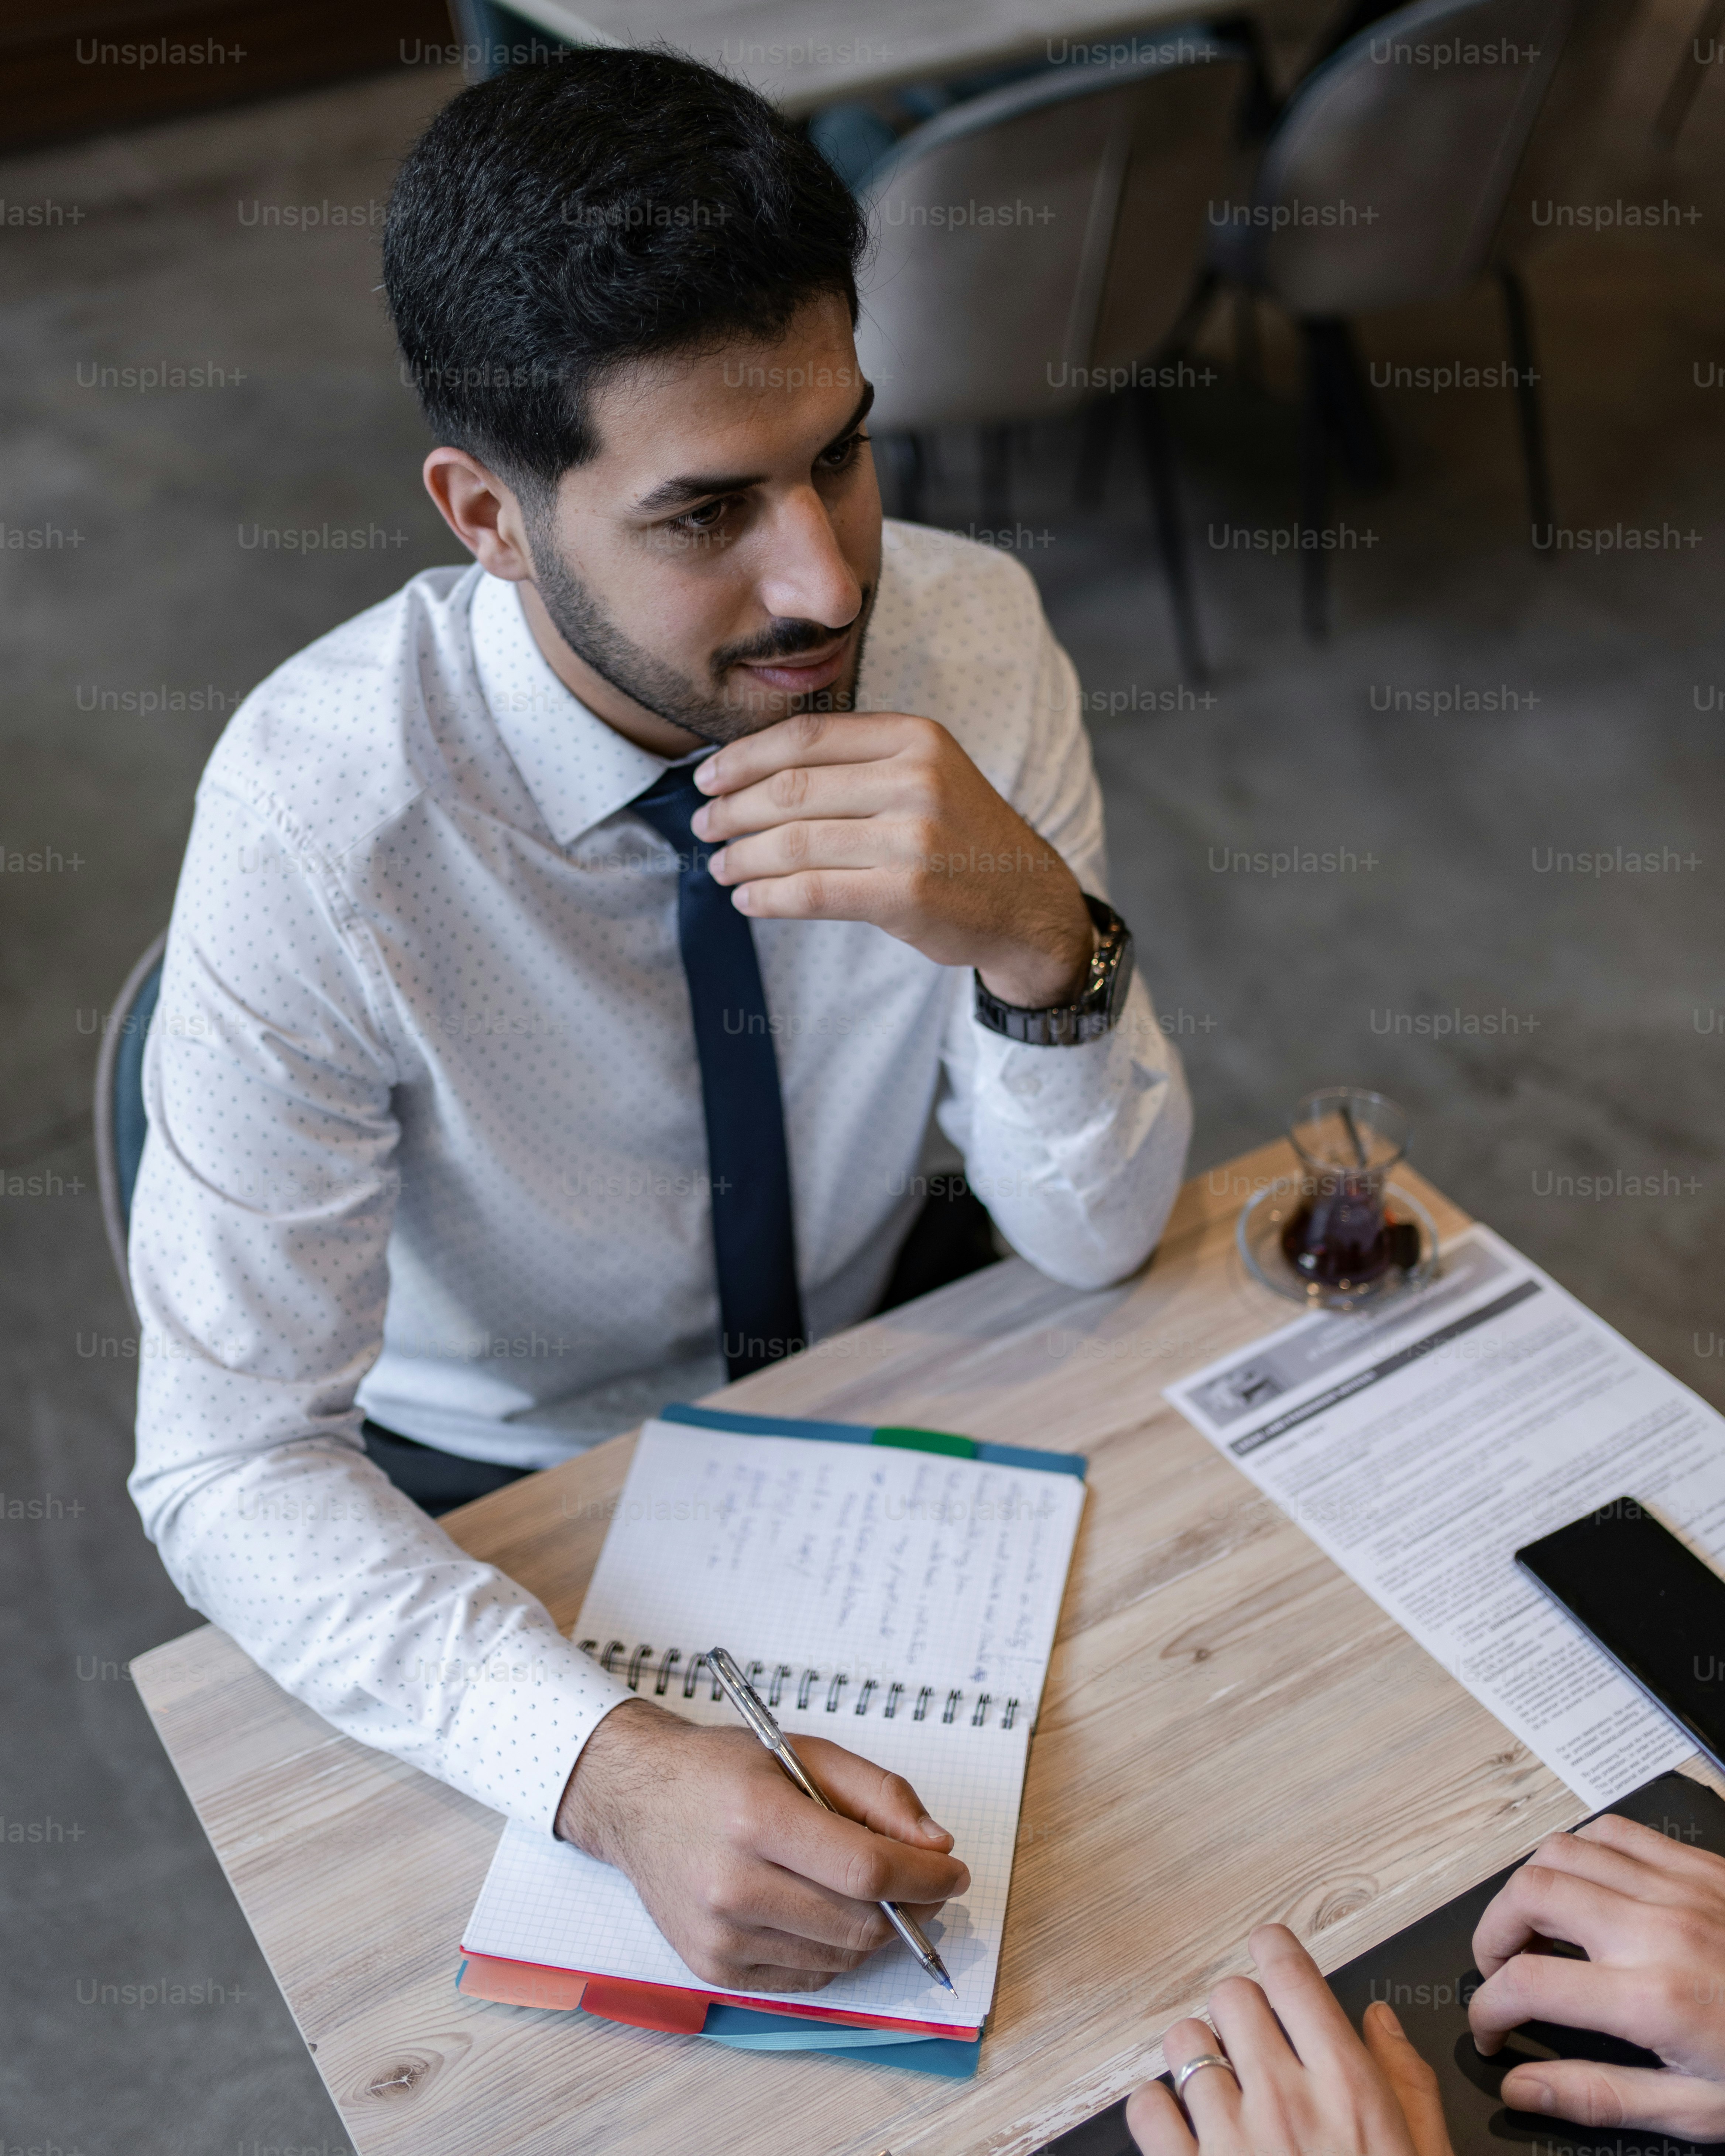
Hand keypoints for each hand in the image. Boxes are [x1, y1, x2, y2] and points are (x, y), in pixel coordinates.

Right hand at [554, 1698, 968, 1991]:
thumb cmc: (720, 1771)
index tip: (954, 1870)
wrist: (636, 1799)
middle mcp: (732, 1885)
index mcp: (756, 1818)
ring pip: (840, 1956)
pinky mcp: (713, 1968)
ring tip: (872, 1890)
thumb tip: (936, 1846)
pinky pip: (807, 1979)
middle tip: (926, 1880)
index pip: (866, 1870)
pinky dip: (835, 1951)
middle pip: (859, 1922)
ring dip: (876, 1929)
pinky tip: (826, 1911)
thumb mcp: (804, 1752)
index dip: (925, 1876)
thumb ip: (879, 1793)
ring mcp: (719, 1936)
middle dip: (912, 1906)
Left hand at [690, 710, 1094, 1008]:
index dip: (744, 758)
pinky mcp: (906, 894)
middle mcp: (916, 781)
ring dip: (743, 857)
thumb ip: (857, 762)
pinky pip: (813, 891)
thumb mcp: (926, 774)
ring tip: (721, 866)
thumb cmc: (959, 837)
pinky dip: (769, 897)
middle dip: (733, 809)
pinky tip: (748, 900)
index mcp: (915, 738)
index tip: (707, 778)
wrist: (1026, 900)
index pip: (806, 737)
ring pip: (795, 842)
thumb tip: (753, 771)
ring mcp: (913, 839)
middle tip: (704, 826)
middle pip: (792, 789)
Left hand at [1127, 1924, 1452, 2155]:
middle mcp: (1283, 2100)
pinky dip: (1157, 2110)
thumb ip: (1406, 2082)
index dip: (1275, 1952)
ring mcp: (1230, 2140)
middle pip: (1230, 1995)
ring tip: (1219, 2089)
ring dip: (1198, 2059)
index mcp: (1347, 2087)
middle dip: (1239, 2011)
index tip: (1271, 1957)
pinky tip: (1183, 2129)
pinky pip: (1147, 2107)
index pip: (1289, 1972)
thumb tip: (1380, 2020)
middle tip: (1252, 2041)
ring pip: (1184, 2044)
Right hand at [1469, 1812, 1724, 2137]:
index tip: (1492, 2028)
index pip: (1526, 1984)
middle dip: (1491, 1933)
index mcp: (1654, 2000)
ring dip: (1529, 1887)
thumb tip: (1524, 2090)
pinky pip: (1615, 1830)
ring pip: (1561, 1850)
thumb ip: (1602, 2097)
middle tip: (1500, 1970)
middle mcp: (1658, 1931)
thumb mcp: (1698, 2112)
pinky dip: (1581, 1851)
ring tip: (1535, 1927)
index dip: (1489, 2008)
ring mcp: (1679, 1888)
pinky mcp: (1701, 1866)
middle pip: (1529, 1894)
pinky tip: (1585, 1886)